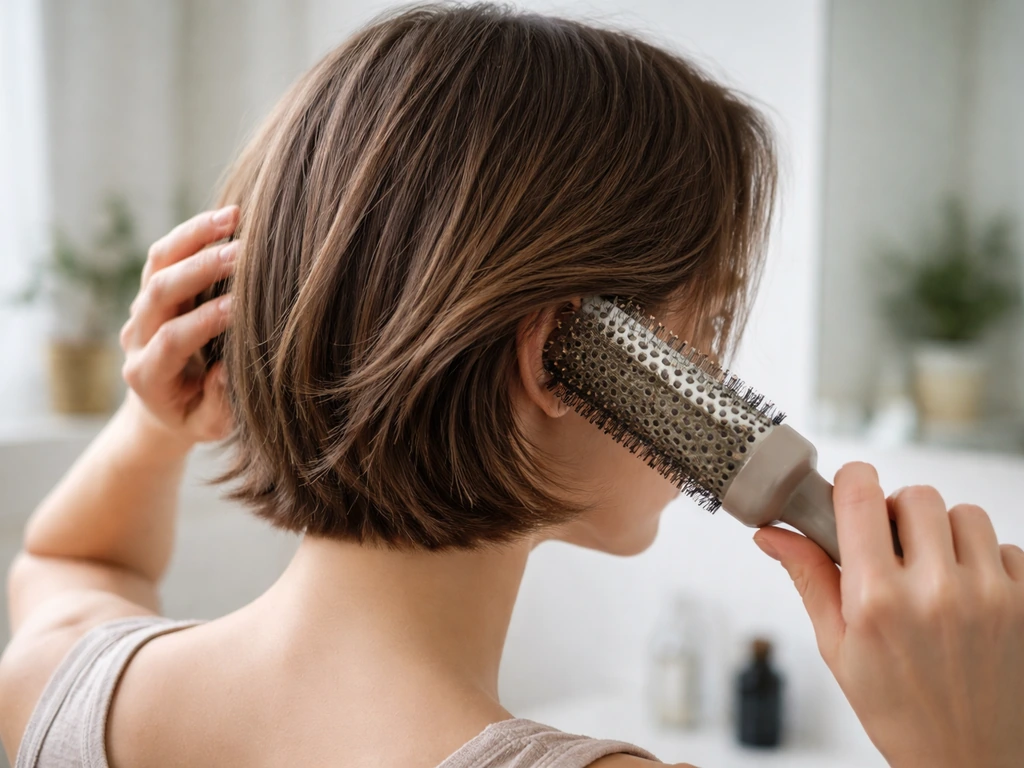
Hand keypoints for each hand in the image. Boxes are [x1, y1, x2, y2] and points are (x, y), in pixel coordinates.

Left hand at [119, 206, 238, 450]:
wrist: (163, 406)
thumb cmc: (194, 417)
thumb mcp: (209, 425)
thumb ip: (217, 403)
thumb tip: (228, 370)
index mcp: (148, 374)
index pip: (171, 339)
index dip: (203, 321)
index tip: (240, 308)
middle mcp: (137, 336)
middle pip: (160, 292)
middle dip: (201, 270)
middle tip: (242, 254)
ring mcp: (142, 309)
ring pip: (158, 263)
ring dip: (195, 236)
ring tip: (234, 217)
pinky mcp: (152, 289)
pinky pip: (165, 254)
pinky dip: (194, 232)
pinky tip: (227, 218)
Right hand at [753, 463, 1023, 767]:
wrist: (968, 760)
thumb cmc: (899, 710)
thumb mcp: (837, 648)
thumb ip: (809, 578)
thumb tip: (772, 534)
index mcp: (878, 600)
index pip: (862, 495)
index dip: (852, 481)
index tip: (850, 491)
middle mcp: (936, 590)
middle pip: (917, 495)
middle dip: (897, 511)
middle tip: (890, 547)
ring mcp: (989, 595)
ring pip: (964, 514)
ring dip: (944, 532)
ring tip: (932, 571)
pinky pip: (1006, 546)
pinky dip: (984, 560)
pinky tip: (966, 593)